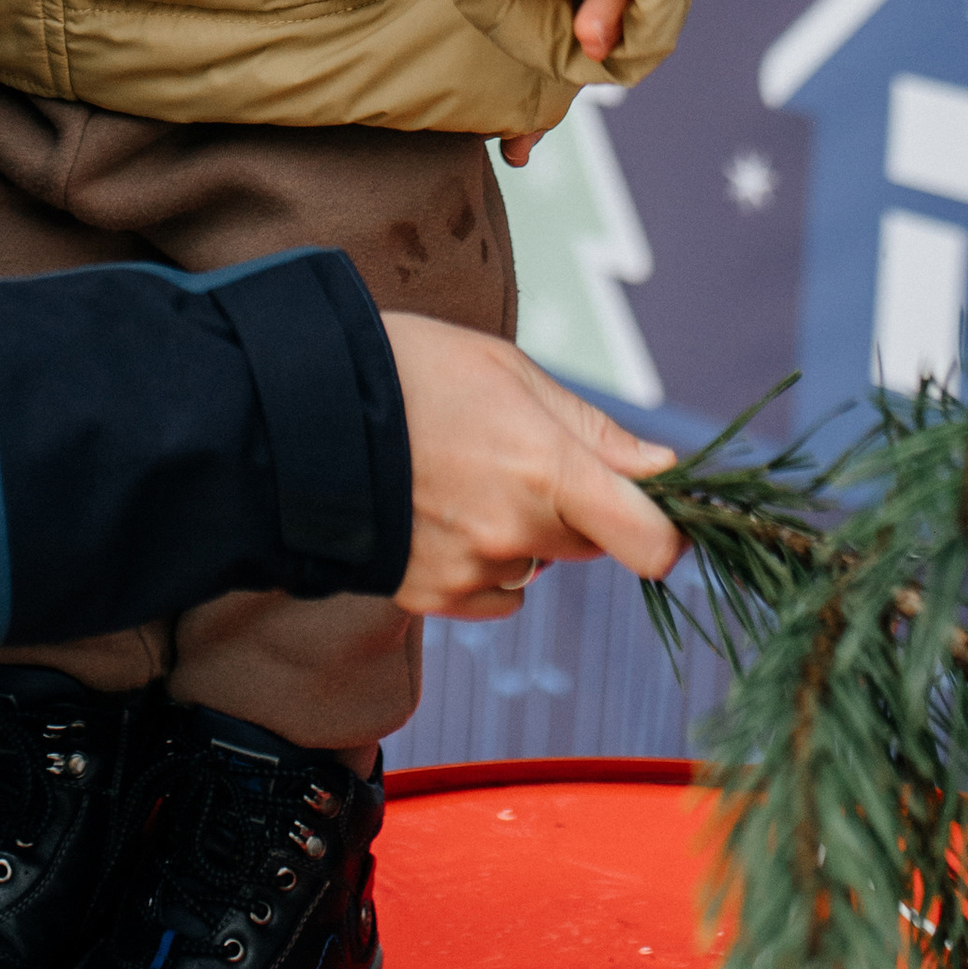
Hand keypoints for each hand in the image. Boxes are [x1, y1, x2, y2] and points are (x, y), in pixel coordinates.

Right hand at [383, 319, 681, 622]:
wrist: (298, 411)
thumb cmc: (410, 370)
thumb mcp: (509, 371)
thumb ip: (591, 430)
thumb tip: (663, 470)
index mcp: (546, 469)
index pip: (650, 541)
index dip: (668, 534)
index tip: (660, 517)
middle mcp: (516, 533)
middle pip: (589, 544)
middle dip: (574, 509)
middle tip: (519, 456)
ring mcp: (472, 571)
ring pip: (535, 565)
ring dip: (520, 534)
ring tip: (459, 476)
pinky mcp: (432, 598)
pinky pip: (492, 593)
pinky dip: (480, 563)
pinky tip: (438, 513)